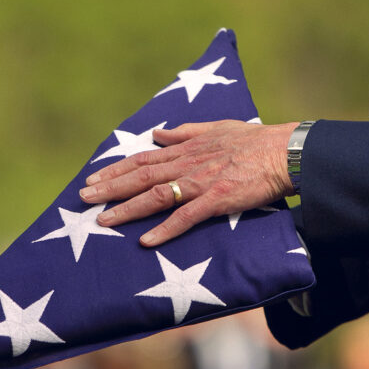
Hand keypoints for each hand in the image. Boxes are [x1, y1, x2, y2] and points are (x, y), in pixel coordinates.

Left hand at [78, 120, 298, 246]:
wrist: (284, 152)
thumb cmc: (254, 140)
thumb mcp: (216, 128)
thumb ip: (185, 131)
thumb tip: (159, 132)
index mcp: (186, 149)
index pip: (142, 159)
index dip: (116, 169)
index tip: (93, 177)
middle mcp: (187, 164)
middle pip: (140, 176)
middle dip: (109, 187)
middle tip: (83, 198)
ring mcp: (200, 182)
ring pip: (155, 196)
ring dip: (127, 208)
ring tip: (103, 220)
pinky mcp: (217, 200)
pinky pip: (186, 217)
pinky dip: (165, 229)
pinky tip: (146, 241)